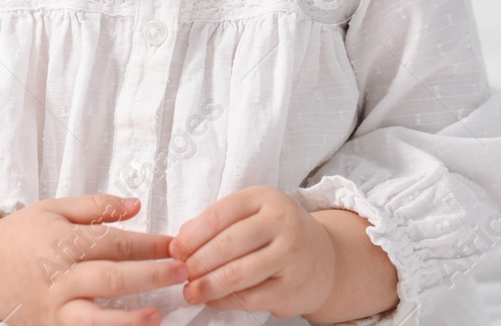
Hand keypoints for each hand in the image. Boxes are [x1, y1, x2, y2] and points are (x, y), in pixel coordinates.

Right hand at [0, 193, 187, 325]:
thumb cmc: (20, 235)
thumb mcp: (54, 208)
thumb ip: (96, 206)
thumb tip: (136, 205)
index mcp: (61, 242)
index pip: (113, 242)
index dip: (148, 244)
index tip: (175, 245)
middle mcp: (58, 278)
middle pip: (110, 278)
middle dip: (150, 275)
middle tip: (182, 272)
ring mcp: (53, 309)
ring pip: (95, 317)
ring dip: (129, 318)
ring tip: (158, 314)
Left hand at [169, 186, 336, 319]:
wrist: (325, 259)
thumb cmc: (278, 234)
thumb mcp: (252, 214)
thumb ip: (217, 223)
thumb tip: (180, 242)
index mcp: (265, 198)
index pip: (219, 214)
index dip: (192, 235)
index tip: (174, 250)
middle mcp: (281, 223)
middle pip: (227, 244)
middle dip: (197, 262)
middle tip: (180, 274)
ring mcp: (290, 256)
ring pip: (238, 274)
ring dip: (208, 285)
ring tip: (190, 291)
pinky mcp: (293, 288)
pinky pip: (251, 298)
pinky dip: (226, 302)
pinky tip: (213, 301)